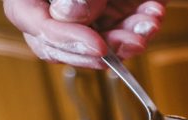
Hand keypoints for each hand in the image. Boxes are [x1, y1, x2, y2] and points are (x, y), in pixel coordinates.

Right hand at [3, 0, 165, 68]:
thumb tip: (69, 13)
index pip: (34, 23)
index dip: (64, 40)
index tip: (96, 47)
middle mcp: (56, 3)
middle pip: (69, 42)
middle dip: (106, 46)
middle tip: (132, 43)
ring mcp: (87, 10)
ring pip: (102, 41)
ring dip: (131, 37)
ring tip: (149, 23)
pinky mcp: (115, 10)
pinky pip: (126, 29)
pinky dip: (143, 24)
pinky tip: (153, 12)